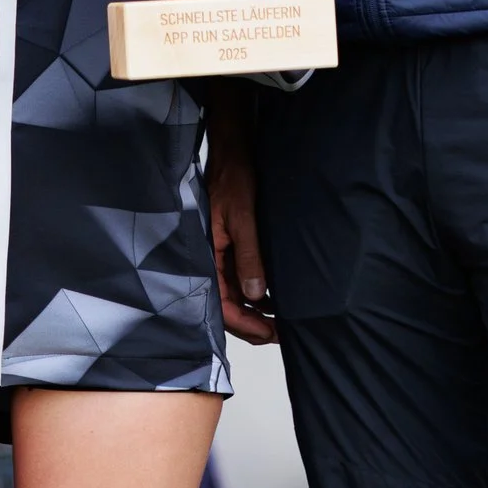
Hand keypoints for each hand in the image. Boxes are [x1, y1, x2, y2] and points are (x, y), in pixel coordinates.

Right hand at [206, 96, 275, 343]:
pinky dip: (255, 293)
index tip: (270, 334)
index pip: (222, 305)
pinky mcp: (228, 248)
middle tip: (280, 334)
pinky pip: (239, 279)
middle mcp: (210, 260)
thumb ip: (249, 257)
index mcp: (206, 255)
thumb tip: (257, 296)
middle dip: (252, 324)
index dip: (246, 324)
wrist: (232, 153)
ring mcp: (220, 255)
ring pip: (234, 295)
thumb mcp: (243, 218)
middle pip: (227, 306)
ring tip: (280, 321)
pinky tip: (273, 297)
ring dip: (254, 311)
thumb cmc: (232, 179)